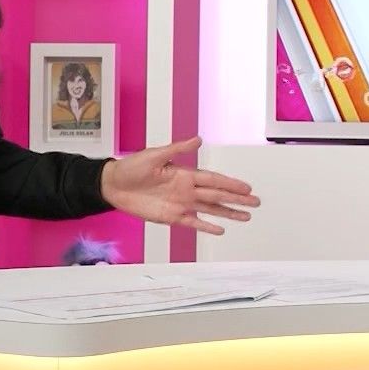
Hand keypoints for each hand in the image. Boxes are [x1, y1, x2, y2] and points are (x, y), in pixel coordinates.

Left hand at [101, 136, 259, 235]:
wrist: (112, 185)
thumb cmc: (131, 167)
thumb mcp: (154, 155)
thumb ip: (177, 149)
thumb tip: (198, 139)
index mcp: (185, 174)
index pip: (214, 179)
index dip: (231, 184)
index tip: (247, 187)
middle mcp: (187, 190)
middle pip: (218, 195)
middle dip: (237, 199)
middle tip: (256, 202)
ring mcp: (181, 204)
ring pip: (211, 210)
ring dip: (228, 213)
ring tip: (246, 217)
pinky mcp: (171, 217)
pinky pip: (193, 223)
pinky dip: (207, 227)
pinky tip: (220, 230)